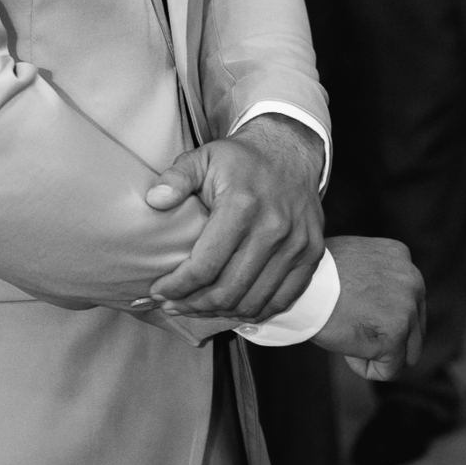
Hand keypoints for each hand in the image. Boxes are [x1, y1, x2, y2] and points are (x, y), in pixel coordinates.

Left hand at [144, 116, 324, 322]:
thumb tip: (154, 200)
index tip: (158, 291)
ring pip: (253, 301)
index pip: (205, 265)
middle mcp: (273, 228)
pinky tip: (231, 307)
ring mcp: (296, 244)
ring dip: (220, 313)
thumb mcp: (203, 156)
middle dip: (193, 304)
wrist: (289, 152)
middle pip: (228, 290)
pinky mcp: (311, 254)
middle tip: (172, 305)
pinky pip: (281, 300)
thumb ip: (176, 177)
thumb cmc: (240, 160)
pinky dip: (253, 311)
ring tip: (195, 308)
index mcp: (242, 205)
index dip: (178, 286)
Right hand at [312, 235, 424, 379]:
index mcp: (401, 257)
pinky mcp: (395, 336)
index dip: (381, 314)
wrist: (301, 287)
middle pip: (414, 329)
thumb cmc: (314, 276)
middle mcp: (412, 280)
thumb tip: (381, 300)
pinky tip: (345, 350)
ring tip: (349, 339)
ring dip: (378, 354)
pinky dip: (366, 367)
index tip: (354, 309)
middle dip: (385, 337)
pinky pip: (388, 370)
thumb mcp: (354, 259)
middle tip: (351, 327)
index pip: (408, 300)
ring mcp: (407, 309)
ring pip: (406, 354)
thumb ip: (377, 276)